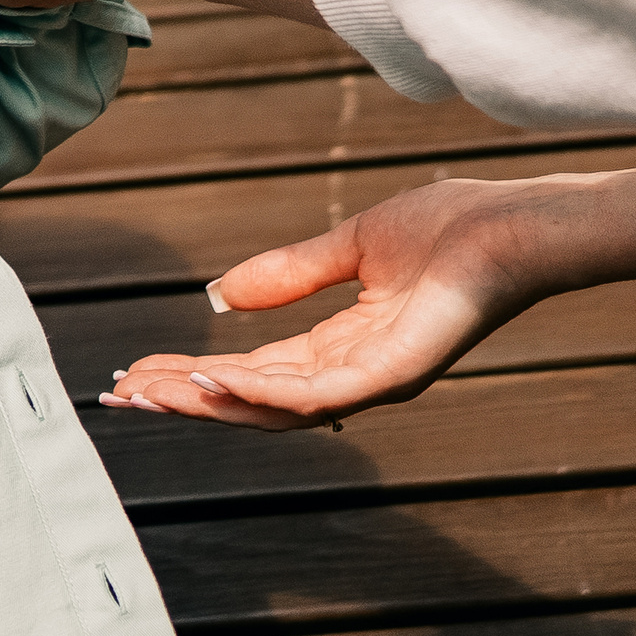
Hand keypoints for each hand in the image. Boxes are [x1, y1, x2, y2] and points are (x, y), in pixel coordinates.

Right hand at [104, 157, 635, 429]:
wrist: (516, 226)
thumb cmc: (452, 229)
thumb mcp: (349, 245)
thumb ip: (287, 274)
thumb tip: (219, 296)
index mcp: (343, 346)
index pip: (253, 372)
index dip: (191, 374)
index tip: (134, 370)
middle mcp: (356, 375)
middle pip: (252, 401)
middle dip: (183, 398)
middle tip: (119, 394)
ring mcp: (376, 380)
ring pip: (274, 408)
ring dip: (205, 402)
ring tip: (147, 392)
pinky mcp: (395, 372)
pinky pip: (316, 395)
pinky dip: (258, 392)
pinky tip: (207, 378)